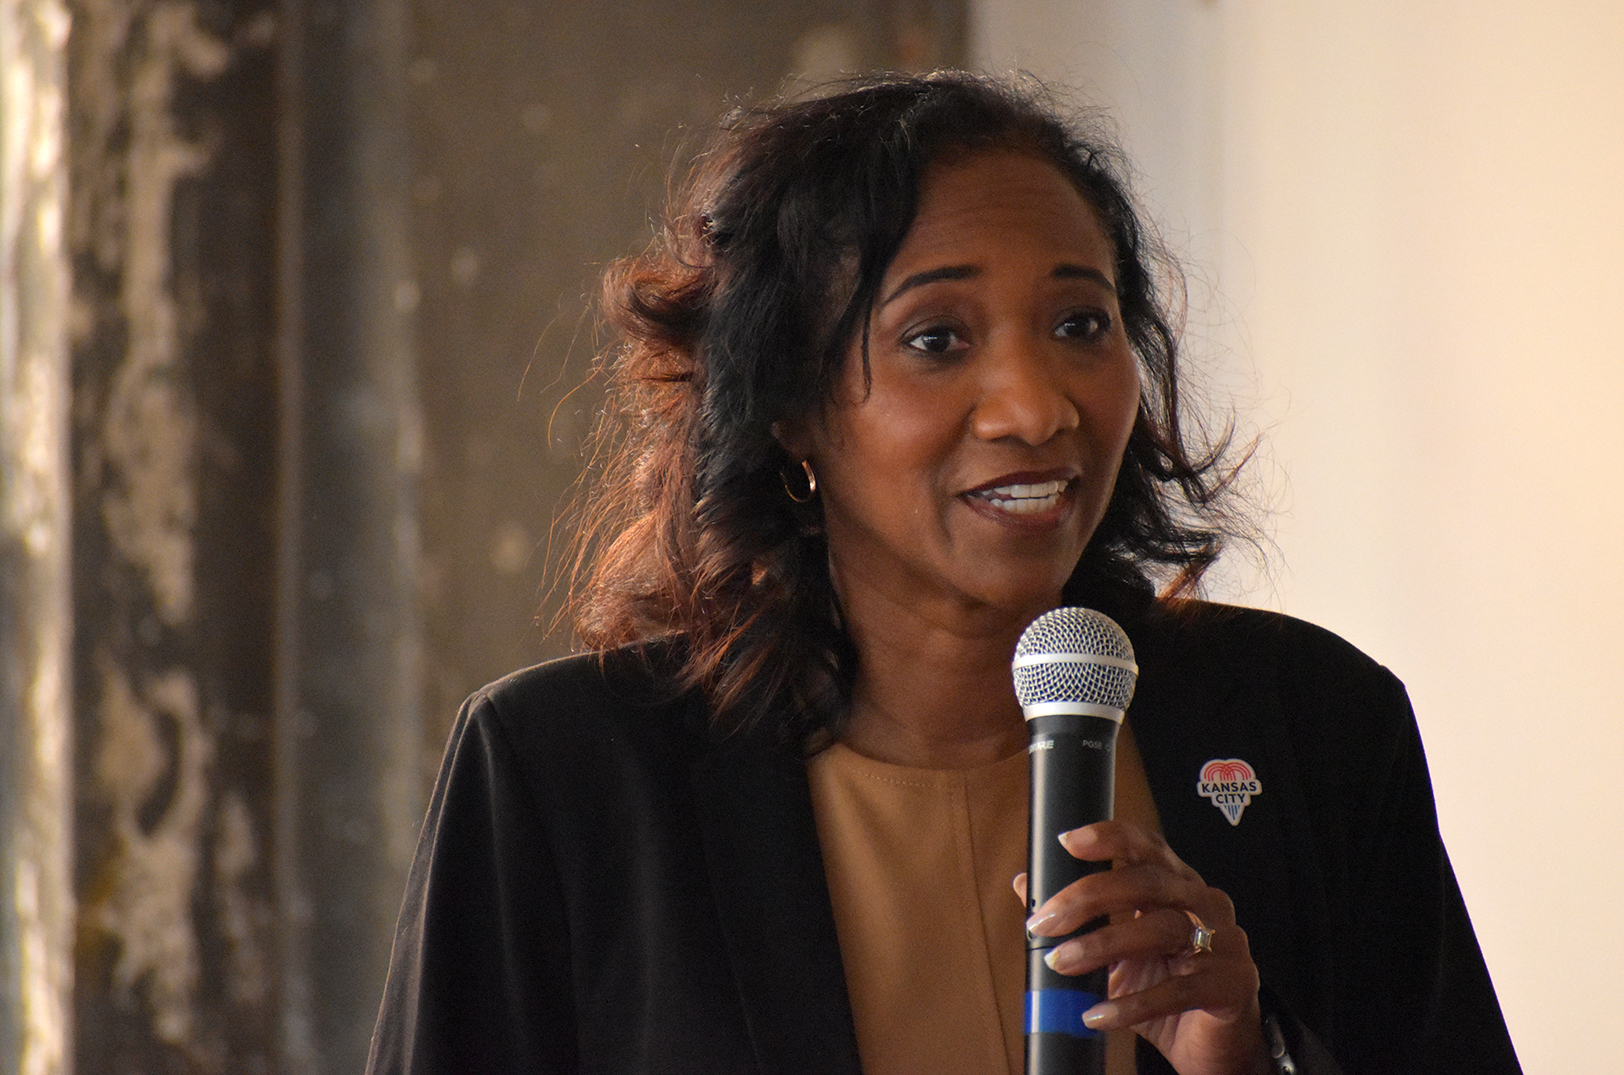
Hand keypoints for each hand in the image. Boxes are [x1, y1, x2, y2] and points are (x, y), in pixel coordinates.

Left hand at [1015, 820, 1267, 1074]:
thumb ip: (1077, 918)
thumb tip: (1025, 884)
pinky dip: (1132, 1004)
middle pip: (1147, 882)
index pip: (1148, 846)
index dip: (1110, 837)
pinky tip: (1097, 1014)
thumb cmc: (1166, 988)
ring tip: (1062, 963)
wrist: (1215, 1046)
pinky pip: (1178, 990)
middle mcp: (1205, 903)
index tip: (1067, 841)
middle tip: (1045, 921)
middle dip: (1088, 897)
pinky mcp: (1232, 985)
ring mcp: (1225, 942)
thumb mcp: (1116, 953)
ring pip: (1162, 929)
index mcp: (1178, 885)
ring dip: (1103, 944)